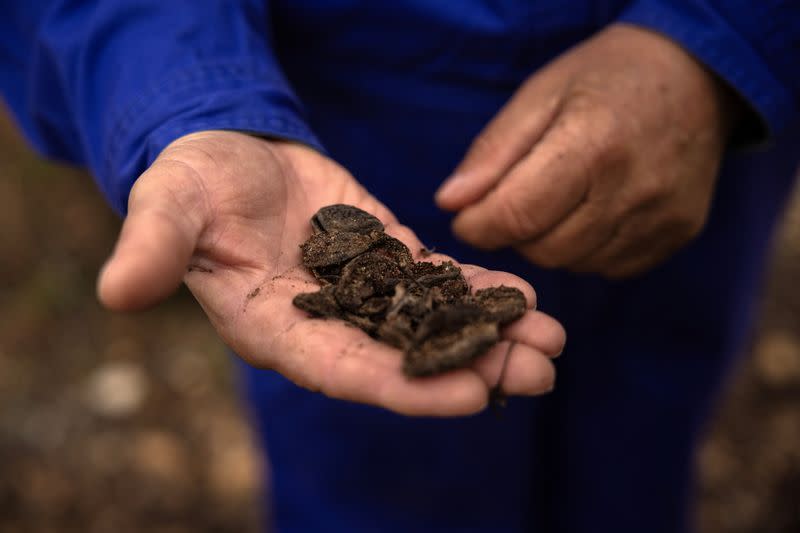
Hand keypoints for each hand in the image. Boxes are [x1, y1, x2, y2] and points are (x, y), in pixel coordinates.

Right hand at [97, 131, 564, 415]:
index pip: (344, 370)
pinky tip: (525, 296)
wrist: (229, 155)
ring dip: (490, 336)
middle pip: (404, 359)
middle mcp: (326, 323)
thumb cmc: (193, 182)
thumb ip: (154, 246)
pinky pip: (436, 280)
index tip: (468, 396)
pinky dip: (479, 289)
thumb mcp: (168, 204)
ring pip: (431, 323)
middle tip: (536, 376)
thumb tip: (116, 292)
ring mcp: (362, 293)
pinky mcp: (385, 256)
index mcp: (275, 327)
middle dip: (470, 370)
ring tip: (552, 342)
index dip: (403, 386)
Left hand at [436, 24, 738, 277]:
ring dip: (550, 242)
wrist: (698, 78)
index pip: (517, 214)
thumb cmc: (606, 79)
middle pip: (544, 249)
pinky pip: (609, 267)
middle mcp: (633, 189)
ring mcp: (661, 218)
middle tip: (518, 199)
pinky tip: (593, 212)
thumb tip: (450, 203)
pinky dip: (586, 249)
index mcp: (592, 144)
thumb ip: (493, 151)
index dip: (477, 225)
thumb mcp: (540, 93)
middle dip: (515, 233)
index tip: (466, 217)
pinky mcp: (677, 236)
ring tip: (560, 198)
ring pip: (574, 264)